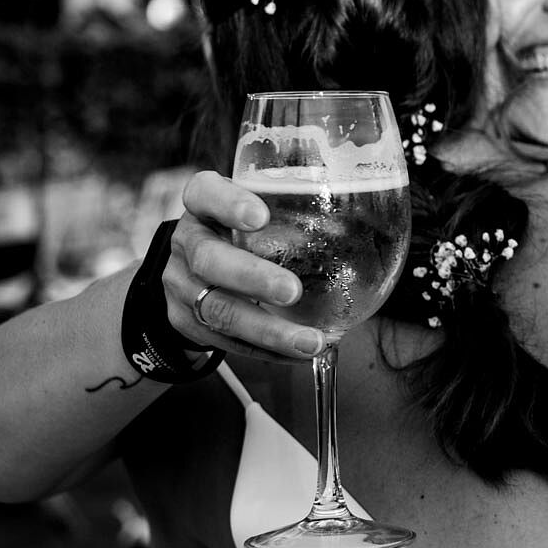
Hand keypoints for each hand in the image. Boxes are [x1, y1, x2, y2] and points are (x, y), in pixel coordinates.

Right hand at [162, 171, 325, 358]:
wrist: (193, 270)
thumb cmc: (241, 232)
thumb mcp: (257, 207)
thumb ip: (293, 208)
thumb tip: (366, 223)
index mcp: (203, 204)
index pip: (205, 193)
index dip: (229, 204)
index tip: (260, 217)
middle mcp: (187, 242)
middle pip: (209, 259)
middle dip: (253, 278)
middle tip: (292, 292)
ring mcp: (180, 284)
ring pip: (217, 310)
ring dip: (268, 330)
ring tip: (310, 341)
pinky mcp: (185, 322)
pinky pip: (225, 342)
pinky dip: (265, 351)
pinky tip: (296, 353)